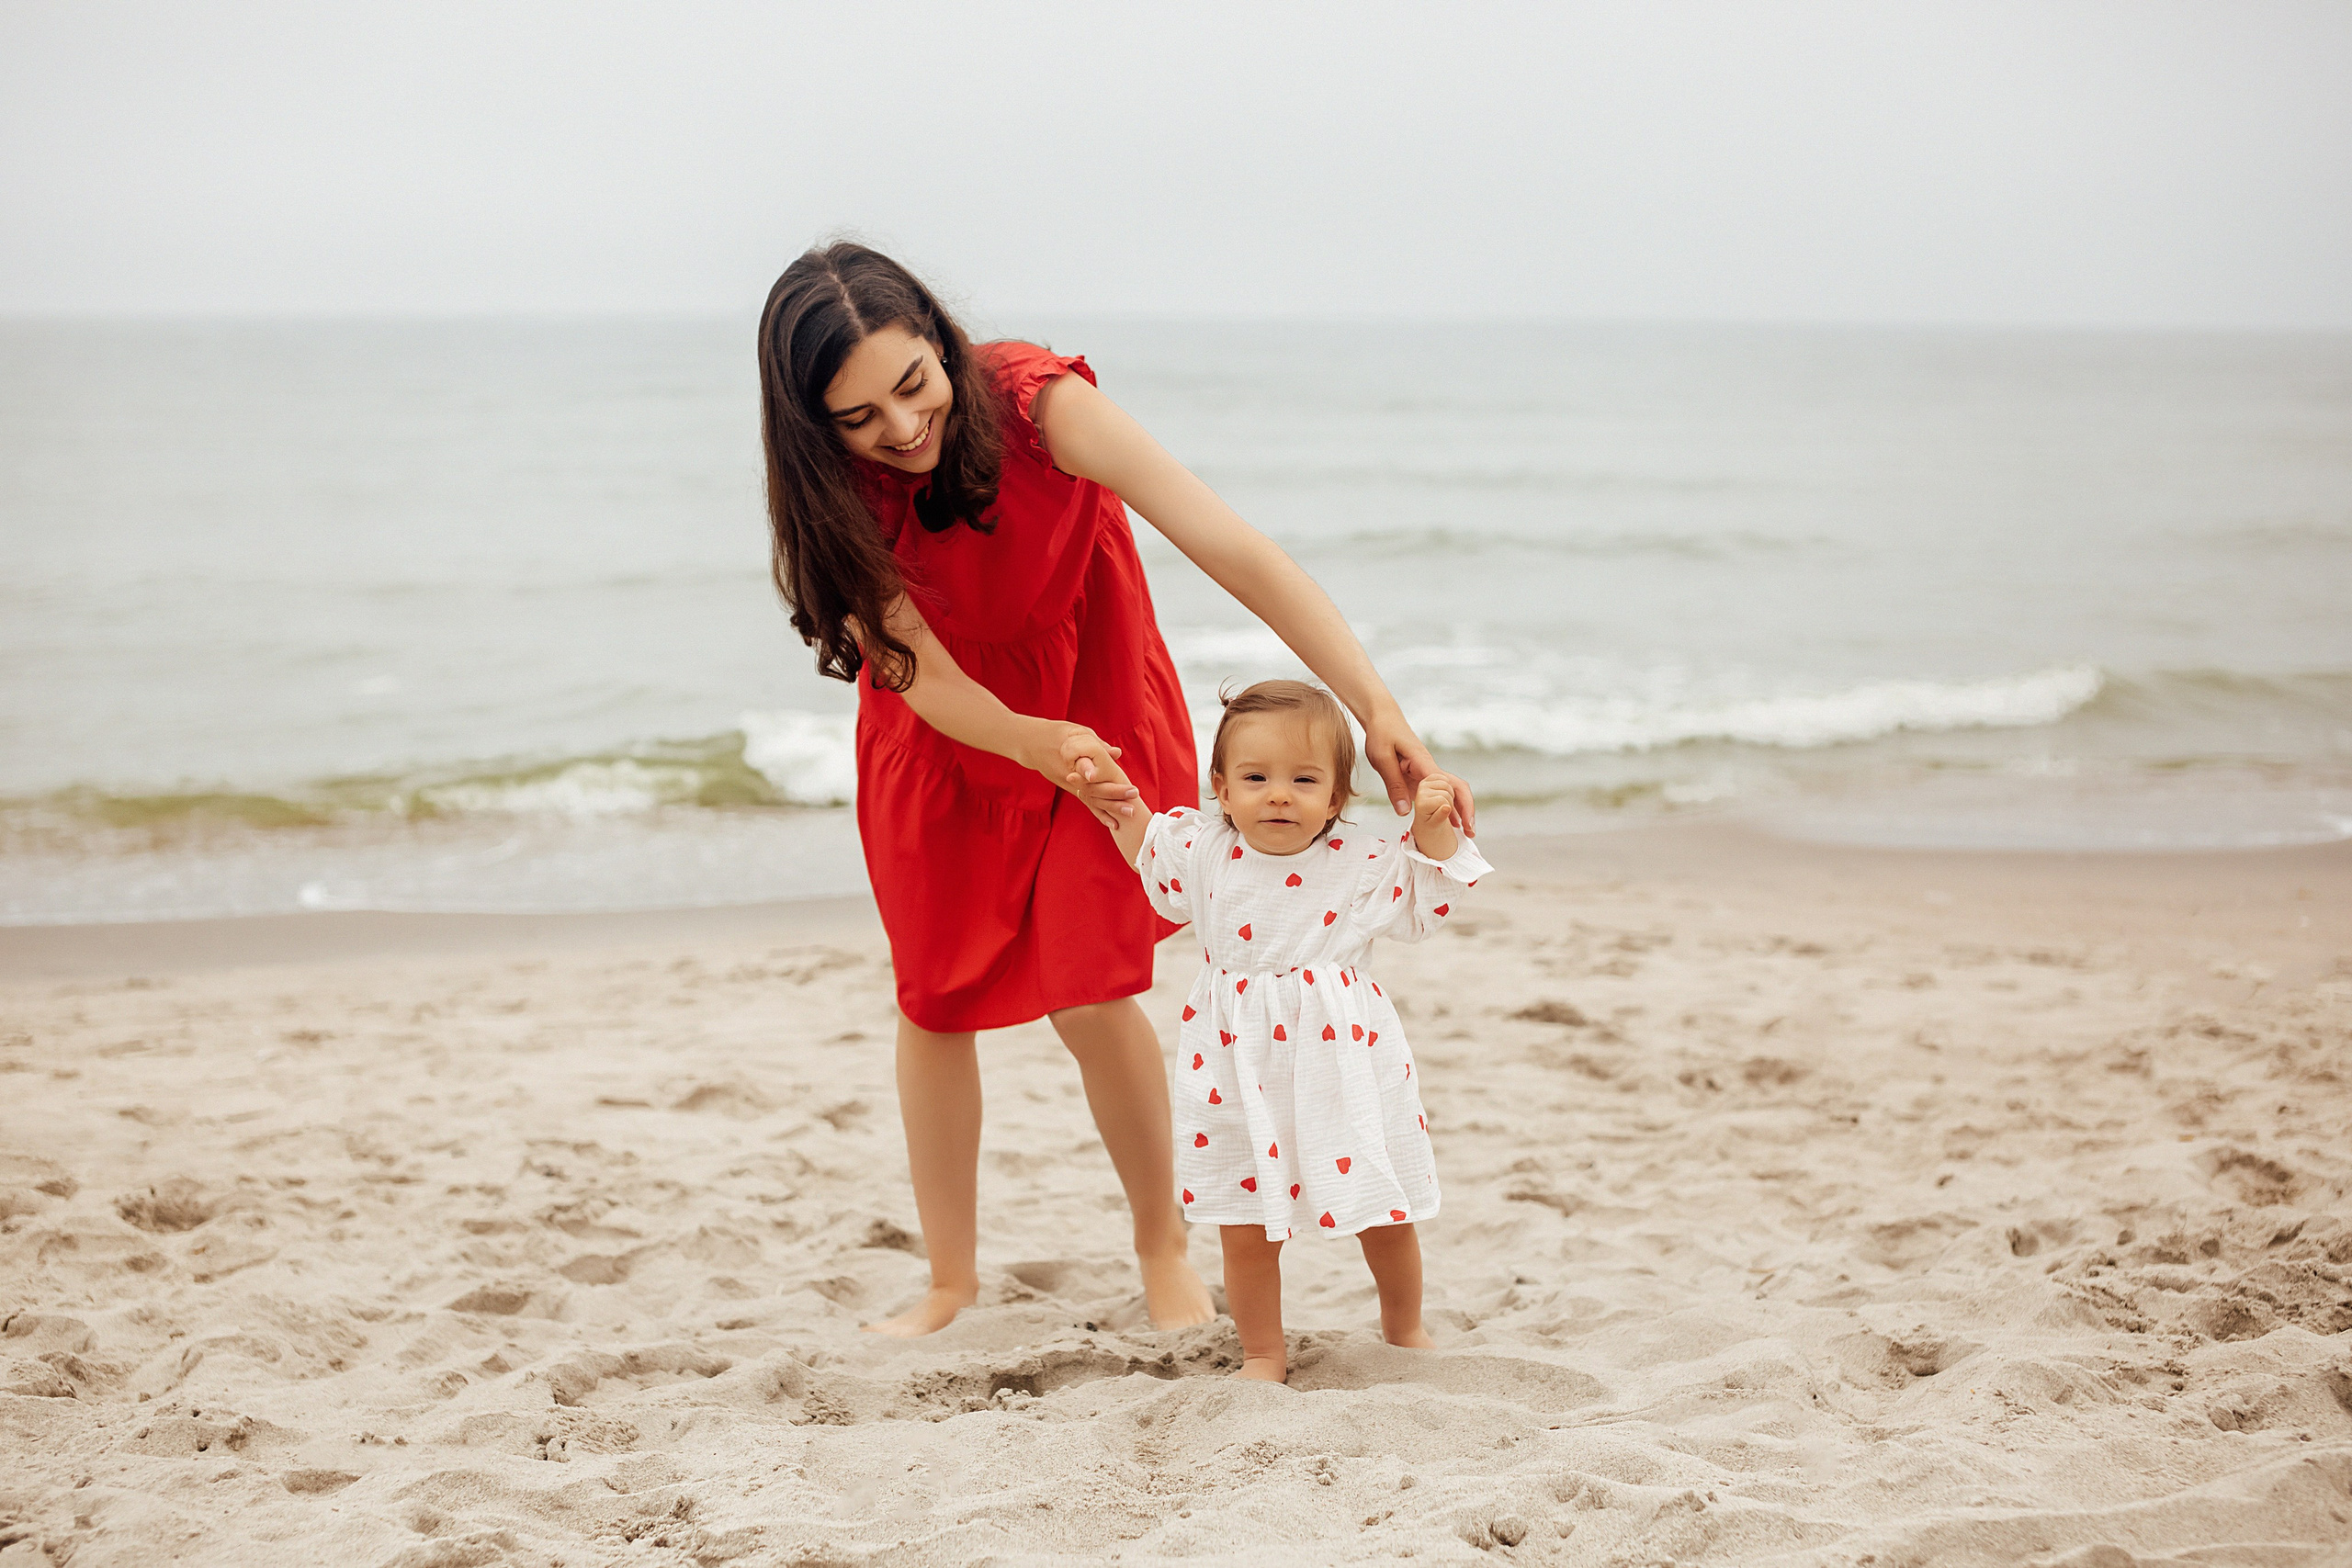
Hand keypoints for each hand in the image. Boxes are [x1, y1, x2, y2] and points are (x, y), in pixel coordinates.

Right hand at [1025, 720, 1139, 827]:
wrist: (1032, 744)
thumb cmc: (1057, 734)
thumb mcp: (1077, 732)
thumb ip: (1097, 744)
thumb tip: (1117, 753)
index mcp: (1073, 761)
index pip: (1095, 777)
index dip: (1111, 784)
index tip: (1129, 789)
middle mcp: (1072, 778)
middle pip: (1096, 791)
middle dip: (1117, 796)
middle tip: (1135, 797)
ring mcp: (1071, 785)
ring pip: (1092, 801)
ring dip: (1111, 808)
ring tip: (1129, 814)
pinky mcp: (1071, 788)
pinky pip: (1087, 803)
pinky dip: (1100, 813)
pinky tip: (1112, 823)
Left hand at [1361, 712, 1474, 833]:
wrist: (1383, 717)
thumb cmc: (1382, 733)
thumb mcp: (1382, 758)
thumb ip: (1394, 785)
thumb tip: (1405, 812)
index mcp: (1424, 763)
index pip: (1448, 786)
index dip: (1458, 806)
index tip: (1462, 824)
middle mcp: (1430, 768)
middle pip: (1457, 789)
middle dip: (1466, 811)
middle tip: (1469, 833)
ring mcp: (1426, 773)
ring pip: (1449, 792)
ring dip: (1458, 811)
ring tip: (1463, 833)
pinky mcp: (1420, 776)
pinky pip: (1436, 793)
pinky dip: (1444, 807)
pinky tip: (1445, 822)